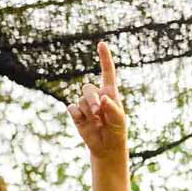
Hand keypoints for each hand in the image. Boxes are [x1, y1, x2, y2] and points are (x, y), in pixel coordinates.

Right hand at [67, 40, 129, 159]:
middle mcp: (97, 96)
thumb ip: (113, 108)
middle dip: (92, 99)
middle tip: (98, 112)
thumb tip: (104, 98)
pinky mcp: (77, 114)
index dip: (104, 58)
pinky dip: (77, 115)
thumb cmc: (116, 131)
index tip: (101, 44)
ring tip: (96, 121)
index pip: (107, 72)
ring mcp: (85, 105)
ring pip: (80, 99)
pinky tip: (83, 121)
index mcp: (110, 93)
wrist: (106, 146)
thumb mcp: (119, 120)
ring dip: (87, 110)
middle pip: (88, 88)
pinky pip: (72, 108)